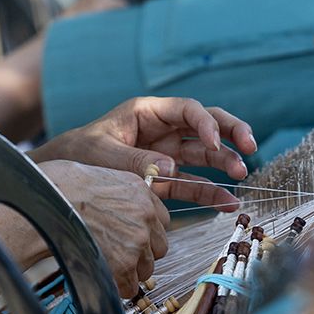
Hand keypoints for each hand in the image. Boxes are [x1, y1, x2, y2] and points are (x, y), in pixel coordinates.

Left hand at [33, 97, 257, 211]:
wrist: (63, 175)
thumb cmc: (79, 154)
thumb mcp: (102, 153)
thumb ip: (135, 160)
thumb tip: (170, 168)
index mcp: (147, 112)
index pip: (187, 110)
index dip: (205, 122)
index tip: (215, 140)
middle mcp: (163, 130)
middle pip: (206, 124)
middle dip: (231, 132)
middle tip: (250, 146)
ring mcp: (167, 154)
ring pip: (206, 153)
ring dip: (226, 162)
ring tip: (242, 176)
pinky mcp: (166, 179)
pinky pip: (194, 184)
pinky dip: (212, 193)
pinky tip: (229, 203)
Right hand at [38, 159, 169, 296]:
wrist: (45, 204)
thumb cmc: (59, 186)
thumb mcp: (100, 173)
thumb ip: (120, 192)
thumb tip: (119, 205)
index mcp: (140, 190)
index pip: (161, 220)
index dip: (146, 231)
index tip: (131, 236)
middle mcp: (145, 214)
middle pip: (159, 247)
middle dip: (141, 254)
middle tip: (118, 254)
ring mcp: (137, 240)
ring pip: (146, 269)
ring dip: (129, 271)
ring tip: (105, 265)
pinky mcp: (124, 263)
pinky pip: (129, 286)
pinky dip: (117, 286)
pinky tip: (101, 275)